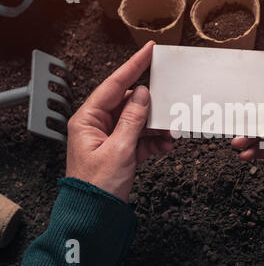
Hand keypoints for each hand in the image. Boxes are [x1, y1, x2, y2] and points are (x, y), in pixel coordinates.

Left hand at [66, 41, 173, 202]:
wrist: (96, 214)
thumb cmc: (97, 185)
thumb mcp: (119, 150)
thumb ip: (132, 119)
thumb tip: (142, 94)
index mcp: (89, 119)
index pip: (114, 85)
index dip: (133, 66)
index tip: (149, 51)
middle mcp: (99, 125)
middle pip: (130, 104)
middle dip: (153, 107)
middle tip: (170, 102)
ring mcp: (112, 137)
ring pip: (140, 122)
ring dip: (157, 127)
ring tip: (172, 133)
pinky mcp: (123, 150)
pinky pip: (143, 138)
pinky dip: (156, 141)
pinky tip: (166, 145)